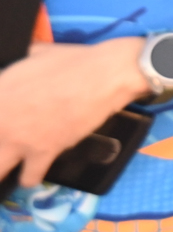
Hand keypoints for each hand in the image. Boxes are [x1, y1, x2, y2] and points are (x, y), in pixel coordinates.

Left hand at [0, 37, 145, 188]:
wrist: (103, 75)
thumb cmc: (71, 60)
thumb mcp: (36, 54)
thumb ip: (16, 68)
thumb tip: (14, 66)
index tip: (3, 127)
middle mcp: (0, 120)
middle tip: (6, 146)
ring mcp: (18, 140)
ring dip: (4, 167)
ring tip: (10, 165)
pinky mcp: (43, 153)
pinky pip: (29, 178)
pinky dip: (31, 177)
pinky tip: (32, 173)